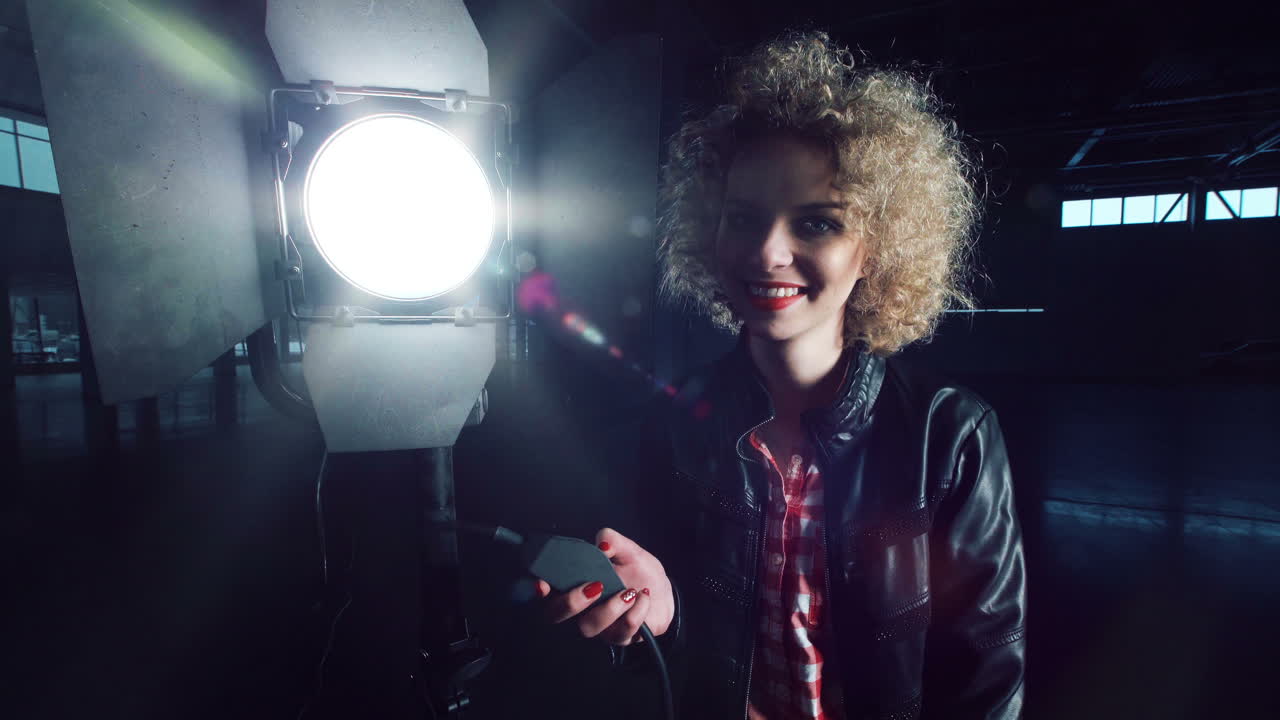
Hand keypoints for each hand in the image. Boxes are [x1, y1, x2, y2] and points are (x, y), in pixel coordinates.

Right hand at [534, 527, 673, 645]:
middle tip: (595, 586)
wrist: (662, 594)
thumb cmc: (638, 572)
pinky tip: (644, 597)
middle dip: (571, 602)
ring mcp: (598, 626)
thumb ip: (613, 541)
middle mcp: (581, 608)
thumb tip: (602, 543)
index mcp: (576, 583)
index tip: (542, 584)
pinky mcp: (619, 637)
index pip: (546, 590)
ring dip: (610, 608)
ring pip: (588, 627)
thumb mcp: (628, 550)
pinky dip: (636, 612)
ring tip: (629, 591)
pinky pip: (622, 633)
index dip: (536, 589)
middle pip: (555, 615)